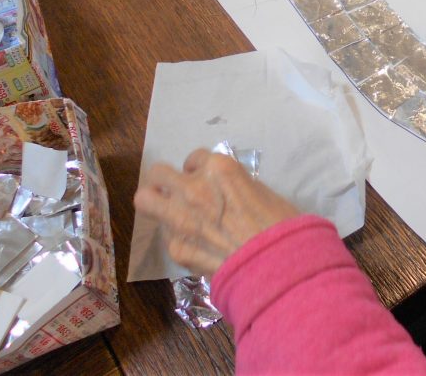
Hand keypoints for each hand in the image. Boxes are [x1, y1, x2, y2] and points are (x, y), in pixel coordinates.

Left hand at [133, 149, 299, 277]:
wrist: (275, 266)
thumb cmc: (280, 225)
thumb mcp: (260, 191)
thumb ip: (233, 185)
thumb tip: (222, 191)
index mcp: (219, 169)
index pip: (195, 158)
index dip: (200, 170)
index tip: (206, 181)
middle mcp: (193, 188)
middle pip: (158, 173)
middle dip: (166, 181)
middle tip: (179, 192)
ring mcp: (180, 218)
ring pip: (146, 199)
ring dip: (158, 203)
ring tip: (172, 213)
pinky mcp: (175, 247)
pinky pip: (166, 234)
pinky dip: (177, 236)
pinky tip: (194, 244)